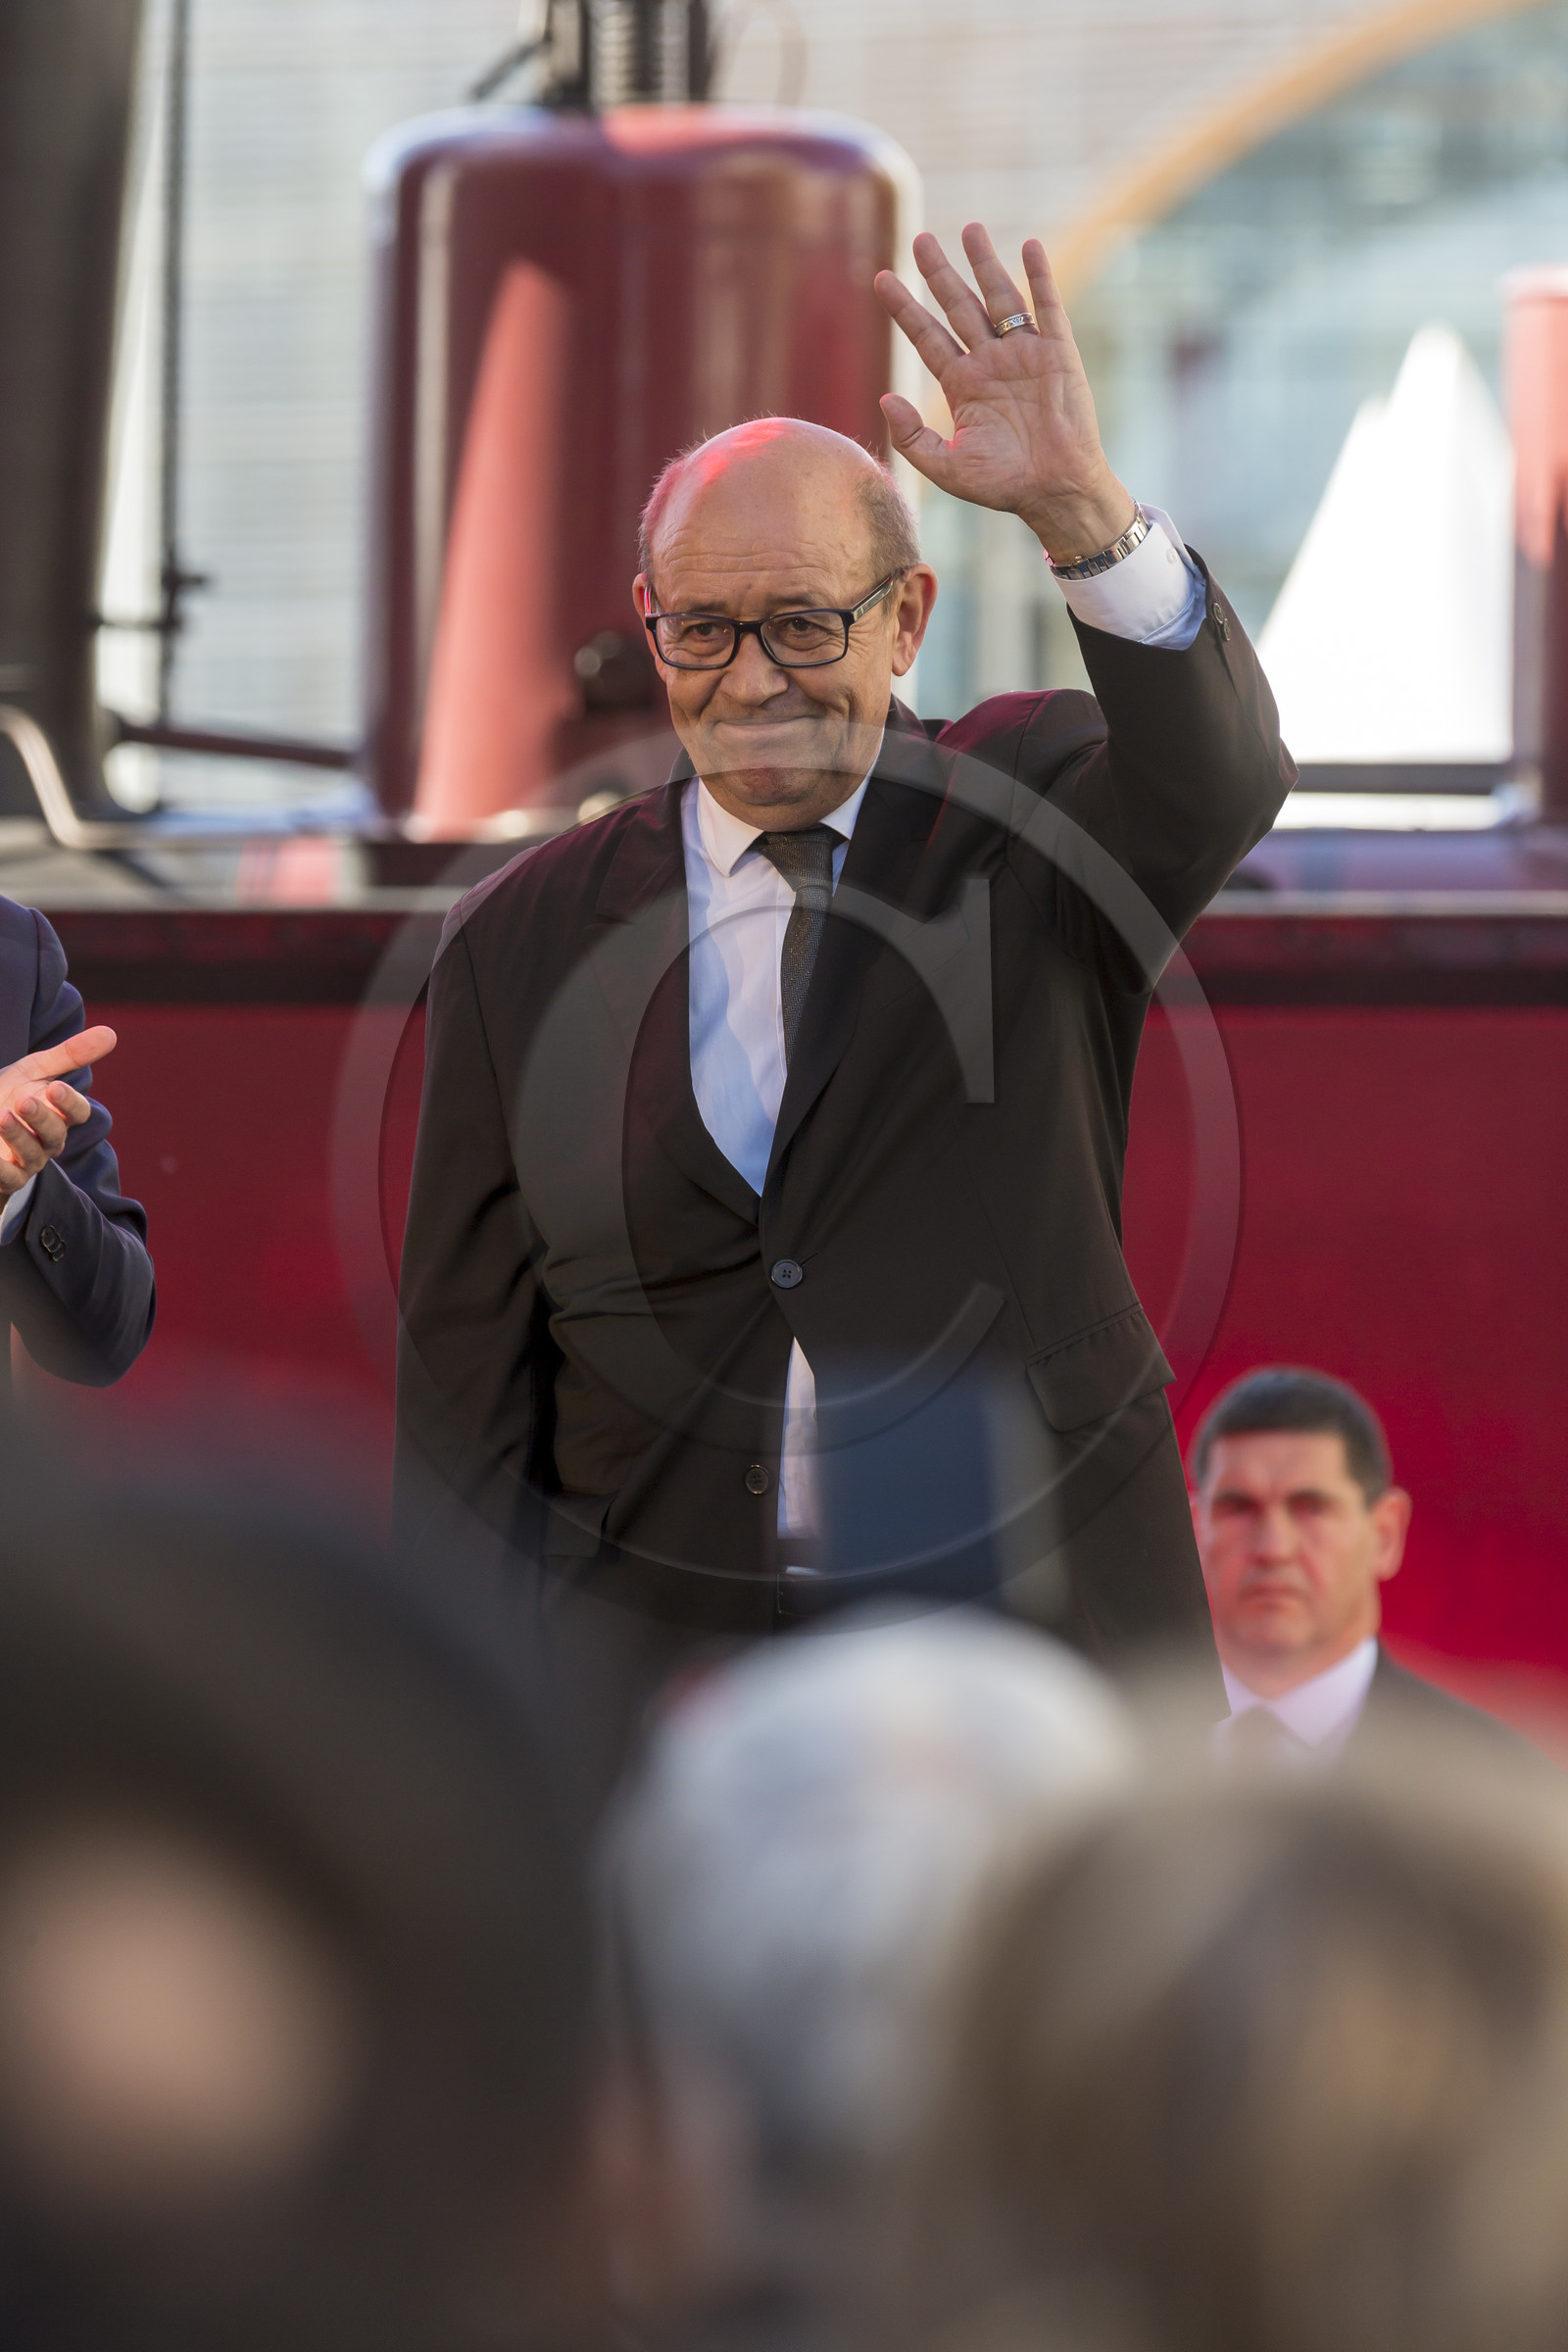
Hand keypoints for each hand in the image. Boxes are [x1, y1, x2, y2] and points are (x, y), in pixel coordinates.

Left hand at [0, 1027, 114, 1196]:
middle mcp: (48, 1139)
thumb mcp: (34, 1071)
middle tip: (25, 1100)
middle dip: (42, 1117)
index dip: (69, 1102)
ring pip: (32, 1153)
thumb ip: (70, 1055)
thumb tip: (112, 1033)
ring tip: (2, 1115)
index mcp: (59, 1113)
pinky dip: (1, 1170)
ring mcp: (28, 1161)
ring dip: (18, 1135)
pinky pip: (8, 1179)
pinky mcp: (7, 1178)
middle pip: (56, 1133)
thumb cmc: (9, 1094)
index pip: (77, 1112)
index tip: (55, 1088)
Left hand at [875, 223, 1135, 565]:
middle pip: (958, 306)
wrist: (1055, 491)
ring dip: (985, 263)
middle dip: (939, 273)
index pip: (926, 337)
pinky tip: (1029, 247)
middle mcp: (989, 363)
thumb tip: (884, 397)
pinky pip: (1047, 307)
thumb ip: (911, 437)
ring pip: (999, 297)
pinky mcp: (1058, 353)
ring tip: (970, 229)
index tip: (881, 278)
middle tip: (920, 239)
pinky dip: (1039, 276)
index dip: (904, 308)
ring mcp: (1024, 354)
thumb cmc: (1003, 485)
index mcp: (962, 386)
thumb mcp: (947, 468)